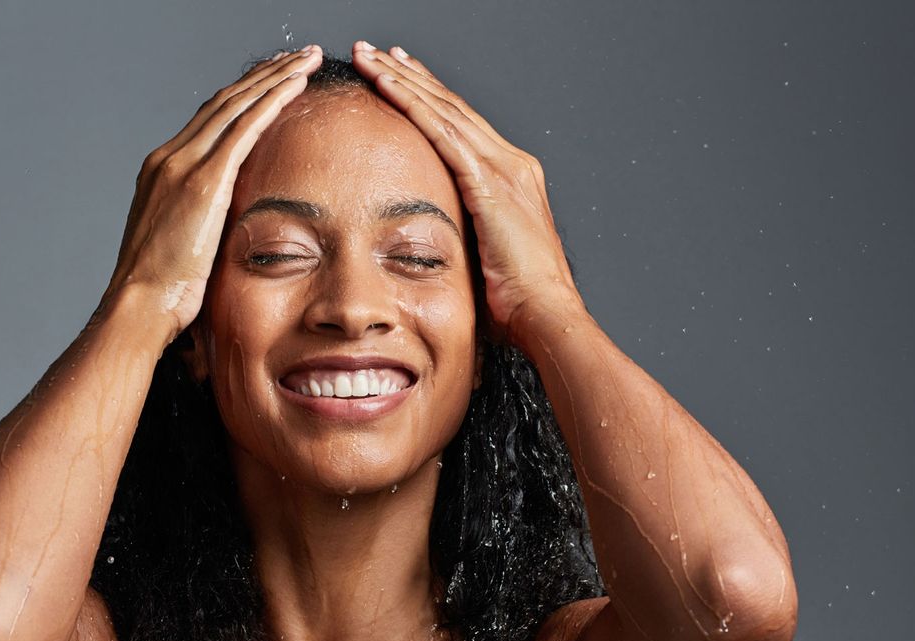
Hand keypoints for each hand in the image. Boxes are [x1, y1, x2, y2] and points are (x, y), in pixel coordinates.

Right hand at [101, 46, 323, 338]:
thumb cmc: (161, 292)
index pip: (209, 119)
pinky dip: (271, 101)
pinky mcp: (204, 181)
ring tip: (305, 59)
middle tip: (295, 55)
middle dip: (262, 74)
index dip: (242, 95)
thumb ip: (200, 222)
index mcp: (162, 170)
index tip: (270, 80)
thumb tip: (226, 227)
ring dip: (274, 77)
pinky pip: (244, 128)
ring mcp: (183, 165)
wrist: (139, 306)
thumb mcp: (180, 244)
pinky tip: (295, 86)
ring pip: (236, 104)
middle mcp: (169, 157)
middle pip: (224, 101)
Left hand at [349, 41, 580, 347]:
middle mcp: (512, 163)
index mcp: (513, 179)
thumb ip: (463, 240)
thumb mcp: (486, 260)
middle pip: (452, 107)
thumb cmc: (517, 305)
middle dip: (412, 76)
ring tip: (369, 57)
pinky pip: (442, 132)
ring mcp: (504, 168)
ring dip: (403, 80)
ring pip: (443, 109)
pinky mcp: (490, 182)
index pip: (463, 126)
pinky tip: (387, 85)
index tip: (401, 75)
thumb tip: (427, 249)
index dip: (430, 97)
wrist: (545, 315)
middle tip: (376, 51)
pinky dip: (412, 104)